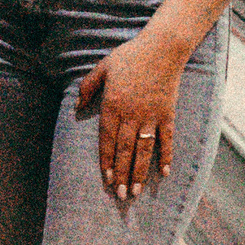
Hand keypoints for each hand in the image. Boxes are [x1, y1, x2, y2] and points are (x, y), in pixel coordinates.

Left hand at [76, 26, 187, 202]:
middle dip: (122, 174)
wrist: (162, 48)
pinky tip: (165, 172)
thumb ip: (87, 87)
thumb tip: (76, 106)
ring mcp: (151, 115)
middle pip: (124, 150)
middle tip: (121, 195)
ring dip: (141, 171)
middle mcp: (131, 114)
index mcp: (113, 104)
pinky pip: (167, 139)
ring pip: (144, 149)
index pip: (107, 139)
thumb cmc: (129, 56)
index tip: (107, 179)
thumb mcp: (102, 68)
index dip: (106, 160)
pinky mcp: (167, 113)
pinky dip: (166, 155)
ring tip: (137, 191)